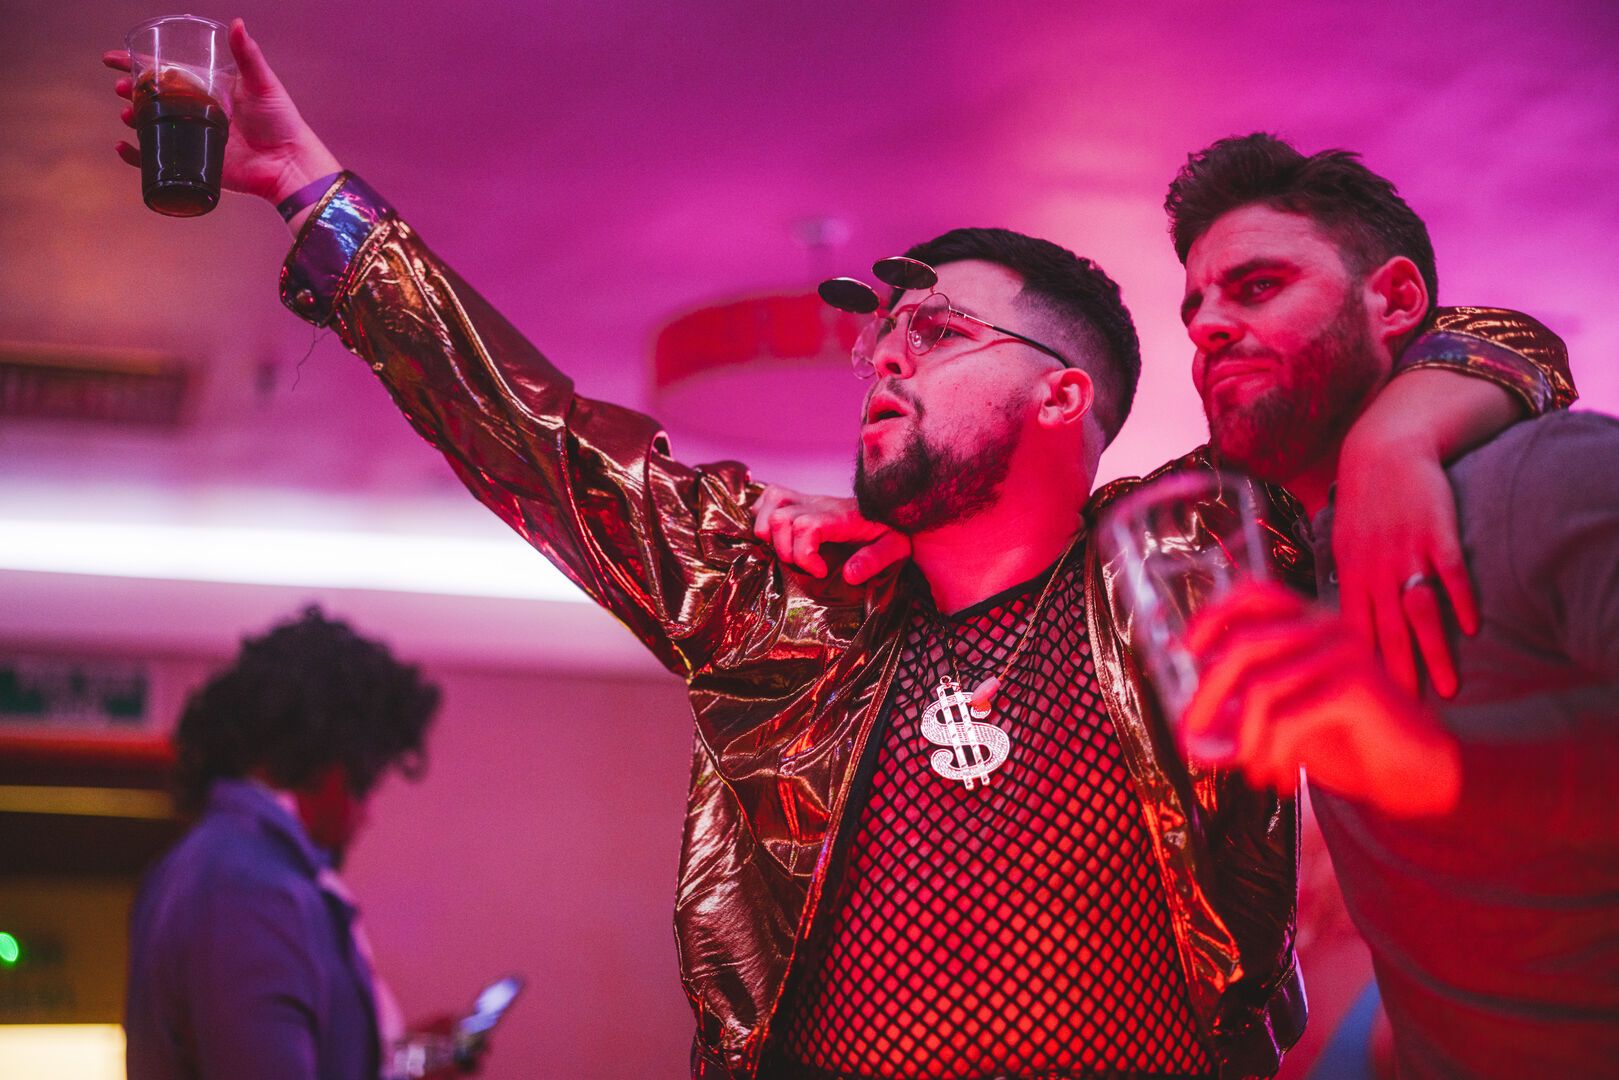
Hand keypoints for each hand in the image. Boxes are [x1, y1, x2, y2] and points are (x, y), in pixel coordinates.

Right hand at [104, 18, 340, 205]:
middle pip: (155, 99)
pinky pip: (160, 160)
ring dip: (134, 119)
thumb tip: (237, 23)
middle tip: (121, 88)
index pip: (166, 73)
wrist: (290, 164)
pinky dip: (138, 156)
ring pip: (154, 127)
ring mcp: (195, 139)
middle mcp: (197, 113)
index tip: (113, 59)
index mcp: (208, 91)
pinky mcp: (196, 163)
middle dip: (132, 92)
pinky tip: (124, 148)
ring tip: (128, 113)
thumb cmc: (281, 122)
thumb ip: (248, 56)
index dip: (138, 65)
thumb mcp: (263, 84)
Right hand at [751, 485, 910, 582]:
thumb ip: (875, 560)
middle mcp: (821, 504)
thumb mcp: (895, 547)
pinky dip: (763, 514)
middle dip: (784, 550)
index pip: (807, 527)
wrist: (892, 508)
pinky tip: (776, 534)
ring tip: (787, 551)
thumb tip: (849, 575)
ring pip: (771, 504)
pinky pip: (769, 496)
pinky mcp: (801, 499)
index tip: (820, 572)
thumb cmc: (892, 530)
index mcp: (842, 517)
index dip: (804, 555)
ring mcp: (809, 499)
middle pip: (781, 518)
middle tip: (804, 566)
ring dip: (769, 532)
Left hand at [1181, 581, 1460, 816]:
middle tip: (1191, 735)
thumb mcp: (1285, 727)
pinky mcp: (1355, 688)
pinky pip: (1288, 719)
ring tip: (1252, 770)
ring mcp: (1343, 654)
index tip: (1186, 650)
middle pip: (1243, 645)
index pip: (1254, 593)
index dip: (1213, 615)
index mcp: (1310, 624)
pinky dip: (1271, 754)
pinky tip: (1279, 779)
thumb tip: (1190, 738)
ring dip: (1243, 740)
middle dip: (1205, 695)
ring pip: (1260, 689)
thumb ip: (1240, 723)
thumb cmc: (1348, 744)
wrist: (1416, 774)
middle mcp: (1327, 628)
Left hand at [1334, 414, 1478, 698]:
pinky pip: (1449, 572)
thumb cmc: (1364, 507)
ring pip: (1418, 611)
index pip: (1352, 635)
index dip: (1359, 673)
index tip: (1365, 709)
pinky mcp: (1436, 533)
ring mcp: (1406, 552)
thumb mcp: (1343, 548)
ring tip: (1448, 689)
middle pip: (1386, 633)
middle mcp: (1375, 570)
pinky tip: (1470, 627)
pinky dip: (1459, 599)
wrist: (1382, 453)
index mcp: (1349, 577)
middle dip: (1396, 677)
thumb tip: (1342, 633)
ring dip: (1433, 651)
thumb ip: (1349, 590)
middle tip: (1407, 717)